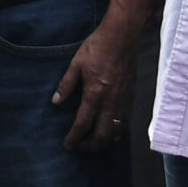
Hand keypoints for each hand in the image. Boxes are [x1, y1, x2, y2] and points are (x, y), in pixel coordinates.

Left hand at [51, 15, 135, 151]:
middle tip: (81, 148)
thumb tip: (56, 102)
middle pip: (102, 134)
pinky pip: (125, 122)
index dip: (74, 137)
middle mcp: (111, 101)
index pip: (83, 123)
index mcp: (95, 93)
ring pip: (116, 131)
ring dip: (104, 141)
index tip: (68, 145)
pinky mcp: (131, 97)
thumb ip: (66, 84)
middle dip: (91, 145)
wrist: (123, 38)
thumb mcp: (76, 64)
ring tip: (94, 143)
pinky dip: (117, 132)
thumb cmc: (98, 48)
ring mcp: (123, 100)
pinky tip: (111, 132)